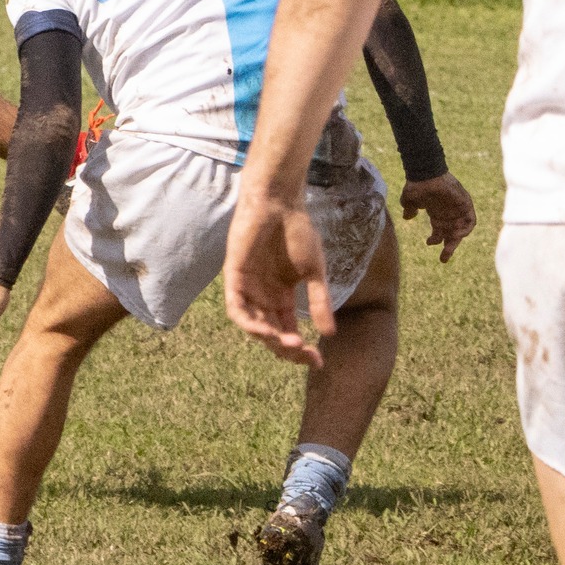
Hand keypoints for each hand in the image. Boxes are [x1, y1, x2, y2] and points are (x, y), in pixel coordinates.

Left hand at [223, 191, 330, 367]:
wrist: (280, 203)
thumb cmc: (298, 231)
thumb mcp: (314, 272)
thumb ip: (319, 301)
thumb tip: (330, 334)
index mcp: (281, 297)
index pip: (288, 331)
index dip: (301, 349)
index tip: (319, 361)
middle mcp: (263, 297)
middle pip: (272, 334)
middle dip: (288, 348)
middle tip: (304, 353)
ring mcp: (248, 288)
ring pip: (254, 326)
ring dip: (270, 339)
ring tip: (289, 344)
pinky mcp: (234, 277)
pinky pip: (237, 309)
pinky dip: (249, 323)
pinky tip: (265, 331)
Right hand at [400, 172, 476, 262]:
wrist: (426, 173)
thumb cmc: (418, 185)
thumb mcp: (411, 200)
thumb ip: (409, 208)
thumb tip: (407, 217)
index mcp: (437, 214)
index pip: (439, 232)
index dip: (435, 240)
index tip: (428, 243)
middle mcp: (448, 214)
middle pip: (451, 235)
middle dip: (448, 248)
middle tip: (443, 259)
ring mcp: (457, 209)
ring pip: (461, 230)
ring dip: (456, 239)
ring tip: (449, 246)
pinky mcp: (465, 204)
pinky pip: (470, 221)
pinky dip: (466, 229)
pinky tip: (458, 234)